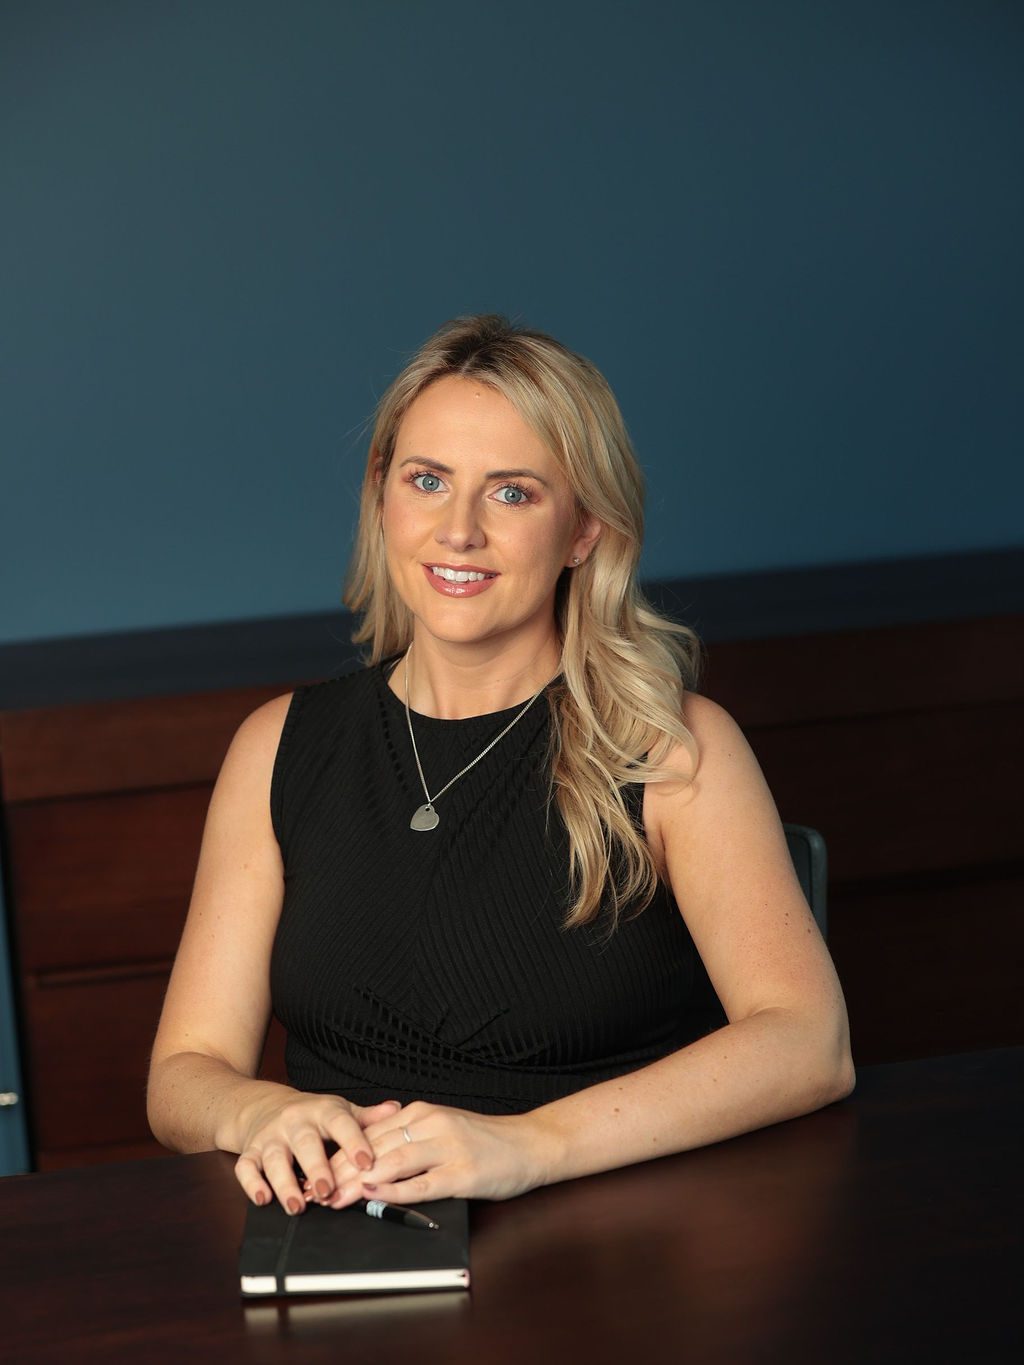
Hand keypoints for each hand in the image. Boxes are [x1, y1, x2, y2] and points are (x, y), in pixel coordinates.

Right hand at [234, 1092, 402, 1212]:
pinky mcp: (250, 1151)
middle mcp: (295, 1122)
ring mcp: (270, 1137)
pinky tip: (262, 1199)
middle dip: (316, 1167)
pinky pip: (245, 1167)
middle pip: (305, 1142)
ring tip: (297, 1206)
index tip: (367, 1162)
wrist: (263, 1104)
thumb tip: (396, 1110)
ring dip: (285, 1183)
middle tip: (326, 1192)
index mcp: (323, 1111)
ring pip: (275, 1158)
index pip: (340, 1123)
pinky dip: (251, 1184)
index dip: (354, 1142)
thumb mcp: (340, 1111)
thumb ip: (367, 1117)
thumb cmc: (312, 1115)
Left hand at [302, 1100, 551, 1206]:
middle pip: (374, 1148)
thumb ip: (407, 1138)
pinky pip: (422, 1183)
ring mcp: (447, 1147)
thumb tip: (366, 1159)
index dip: (339, 1154)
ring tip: (335, 1199)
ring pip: (392, 1163)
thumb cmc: (484, 1141)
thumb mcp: (441, 1128)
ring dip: (359, 1182)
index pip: (369, 1133)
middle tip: (315, 1192)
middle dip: (341, 1171)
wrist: (530, 1143)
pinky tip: (374, 1196)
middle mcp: (431, 1124)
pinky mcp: (462, 1173)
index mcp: (421, 1112)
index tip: (315, 1172)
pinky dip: (394, 1190)